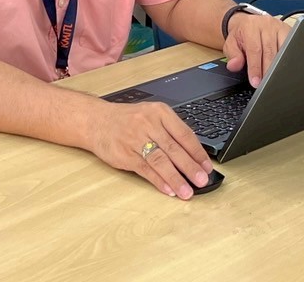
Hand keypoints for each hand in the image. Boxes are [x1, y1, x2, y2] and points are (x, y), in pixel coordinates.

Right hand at [86, 101, 212, 199]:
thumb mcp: (151, 115)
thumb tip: (194, 156)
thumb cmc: (128, 120)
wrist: (96, 121)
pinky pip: (145, 169)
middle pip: (174, 149)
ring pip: (160, 161)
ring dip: (176, 178)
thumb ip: (170, 131)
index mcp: (159, 112)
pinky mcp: (125, 154)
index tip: (207, 167)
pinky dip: (158, 181)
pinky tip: (168, 189)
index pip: (184, 134)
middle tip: (202, 180)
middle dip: (190, 167)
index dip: (198, 153)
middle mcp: (148, 124)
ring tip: (187, 191)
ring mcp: (135, 139)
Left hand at [223, 13, 291, 86]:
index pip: (254, 50)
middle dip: (268, 71)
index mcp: (250, 26)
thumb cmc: (241, 35)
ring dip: (278, 67)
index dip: (255, 68)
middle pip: (270, 52)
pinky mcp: (288, 31)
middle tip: (265, 85)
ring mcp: (279, 27)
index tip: (256, 82)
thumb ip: (232, 55)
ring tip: (273, 80)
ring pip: (282, 51)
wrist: (248, 22)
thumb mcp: (231, 44)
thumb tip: (234, 65)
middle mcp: (266, 24)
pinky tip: (283, 70)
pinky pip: (290, 47)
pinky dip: (287, 60)